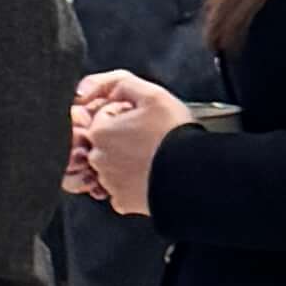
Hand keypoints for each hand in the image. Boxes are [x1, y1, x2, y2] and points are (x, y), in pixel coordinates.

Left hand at [69, 69, 188, 218]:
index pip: (105, 115)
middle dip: (124, 137)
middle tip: (150, 137)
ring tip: (152, 156)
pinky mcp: (123, 201)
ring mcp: (110, 182)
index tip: (144, 119)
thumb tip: (92, 88)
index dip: (126, 112)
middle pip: (107, 141)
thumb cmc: (174, 136)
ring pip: (113, 165)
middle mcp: (99, 159)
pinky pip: (122, 190)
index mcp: (101, 132)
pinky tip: (149, 175)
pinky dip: (132, 183)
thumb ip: (120, 84)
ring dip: (127, 160)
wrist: (193, 173)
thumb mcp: (152, 95)